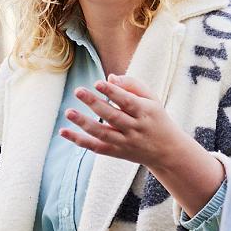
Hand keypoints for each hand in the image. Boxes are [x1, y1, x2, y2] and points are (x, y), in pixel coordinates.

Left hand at [61, 75, 208, 179]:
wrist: (167, 151)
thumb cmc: (155, 118)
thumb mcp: (151, 99)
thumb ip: (132, 85)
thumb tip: (109, 78)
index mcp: (146, 112)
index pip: (128, 101)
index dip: (113, 92)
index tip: (98, 82)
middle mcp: (135, 128)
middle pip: (113, 117)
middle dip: (95, 104)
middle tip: (78, 91)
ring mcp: (125, 142)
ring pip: (102, 133)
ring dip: (84, 123)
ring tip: (68, 112)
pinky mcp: (116, 152)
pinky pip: (96, 147)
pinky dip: (79, 140)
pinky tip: (63, 132)